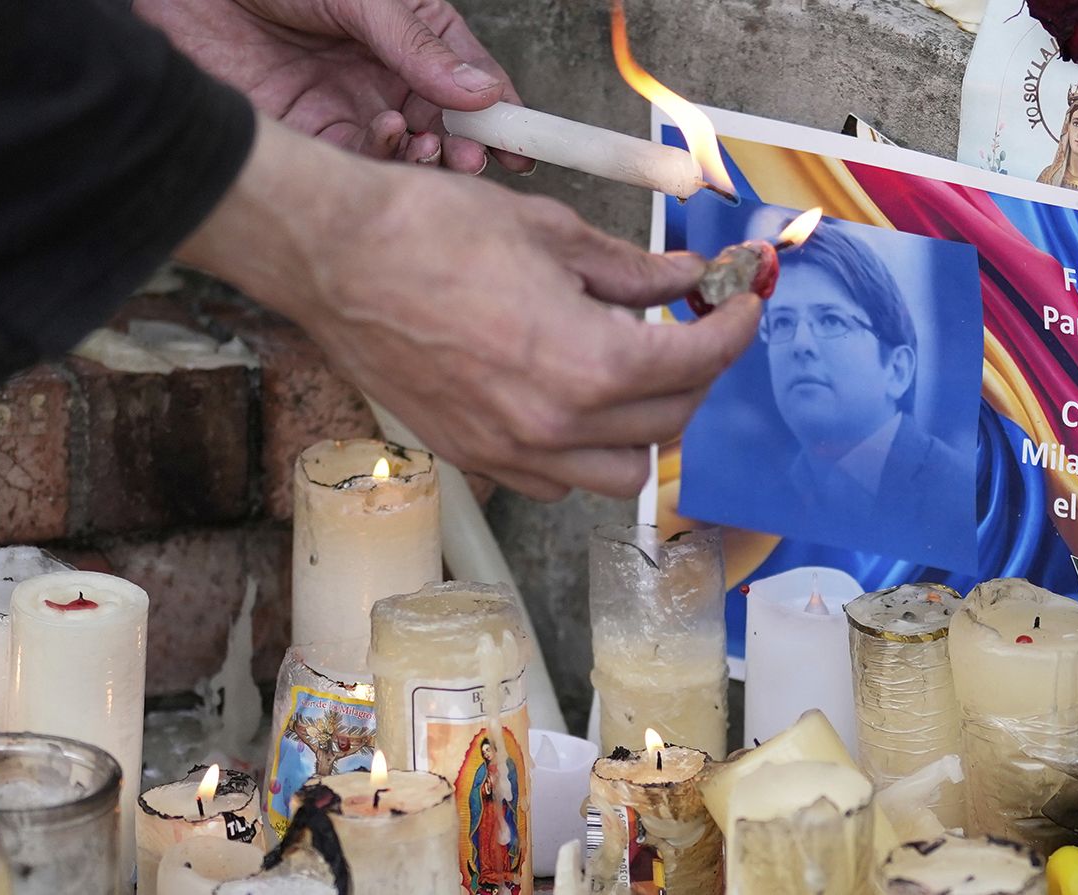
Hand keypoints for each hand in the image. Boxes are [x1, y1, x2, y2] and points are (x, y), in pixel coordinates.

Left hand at [137, 0, 529, 172]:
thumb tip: (483, 92)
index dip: (502, 116)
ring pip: (405, 152)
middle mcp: (389, 77)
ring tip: (428, 146)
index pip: (475, 83)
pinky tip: (387, 137)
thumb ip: (419, 48)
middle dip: (465, 148)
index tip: (519, 144)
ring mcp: (352, 107)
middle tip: (472, 160)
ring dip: (425, 157)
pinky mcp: (310, 133)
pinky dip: (378, 160)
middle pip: (445, 129)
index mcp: (417, 37)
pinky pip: (355, 163)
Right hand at [179, 125, 760, 499]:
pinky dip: (585, 451)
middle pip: (669, 422)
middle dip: (697, 371)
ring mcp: (511, 452)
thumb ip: (631, 271)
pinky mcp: (473, 457)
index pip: (697, 362)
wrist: (335, 255)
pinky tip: (577, 401)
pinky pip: (558, 479)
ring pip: (620, 473)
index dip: (734, 328)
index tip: (742, 302)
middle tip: (694, 326)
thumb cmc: (430, 231)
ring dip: (646, 427)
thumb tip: (685, 278)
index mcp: (588, 365)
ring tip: (638, 373)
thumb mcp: (553, 234)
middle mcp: (555, 426)